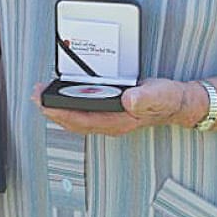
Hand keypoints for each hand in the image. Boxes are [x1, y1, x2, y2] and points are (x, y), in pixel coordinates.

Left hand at [35, 77, 188, 135]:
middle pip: (75, 121)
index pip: (83, 120)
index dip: (62, 114)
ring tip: (43, 96)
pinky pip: (85, 111)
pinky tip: (65, 96)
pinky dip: (71, 104)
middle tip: (36, 96)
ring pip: (78, 118)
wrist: (179, 102)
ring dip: (59, 108)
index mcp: (119, 120)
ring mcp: (111, 118)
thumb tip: (129, 99)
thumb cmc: (168, 99)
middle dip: (53, 110)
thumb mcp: (159, 94)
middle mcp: (112, 122)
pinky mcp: (112, 110)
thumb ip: (145, 97)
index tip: (45, 105)